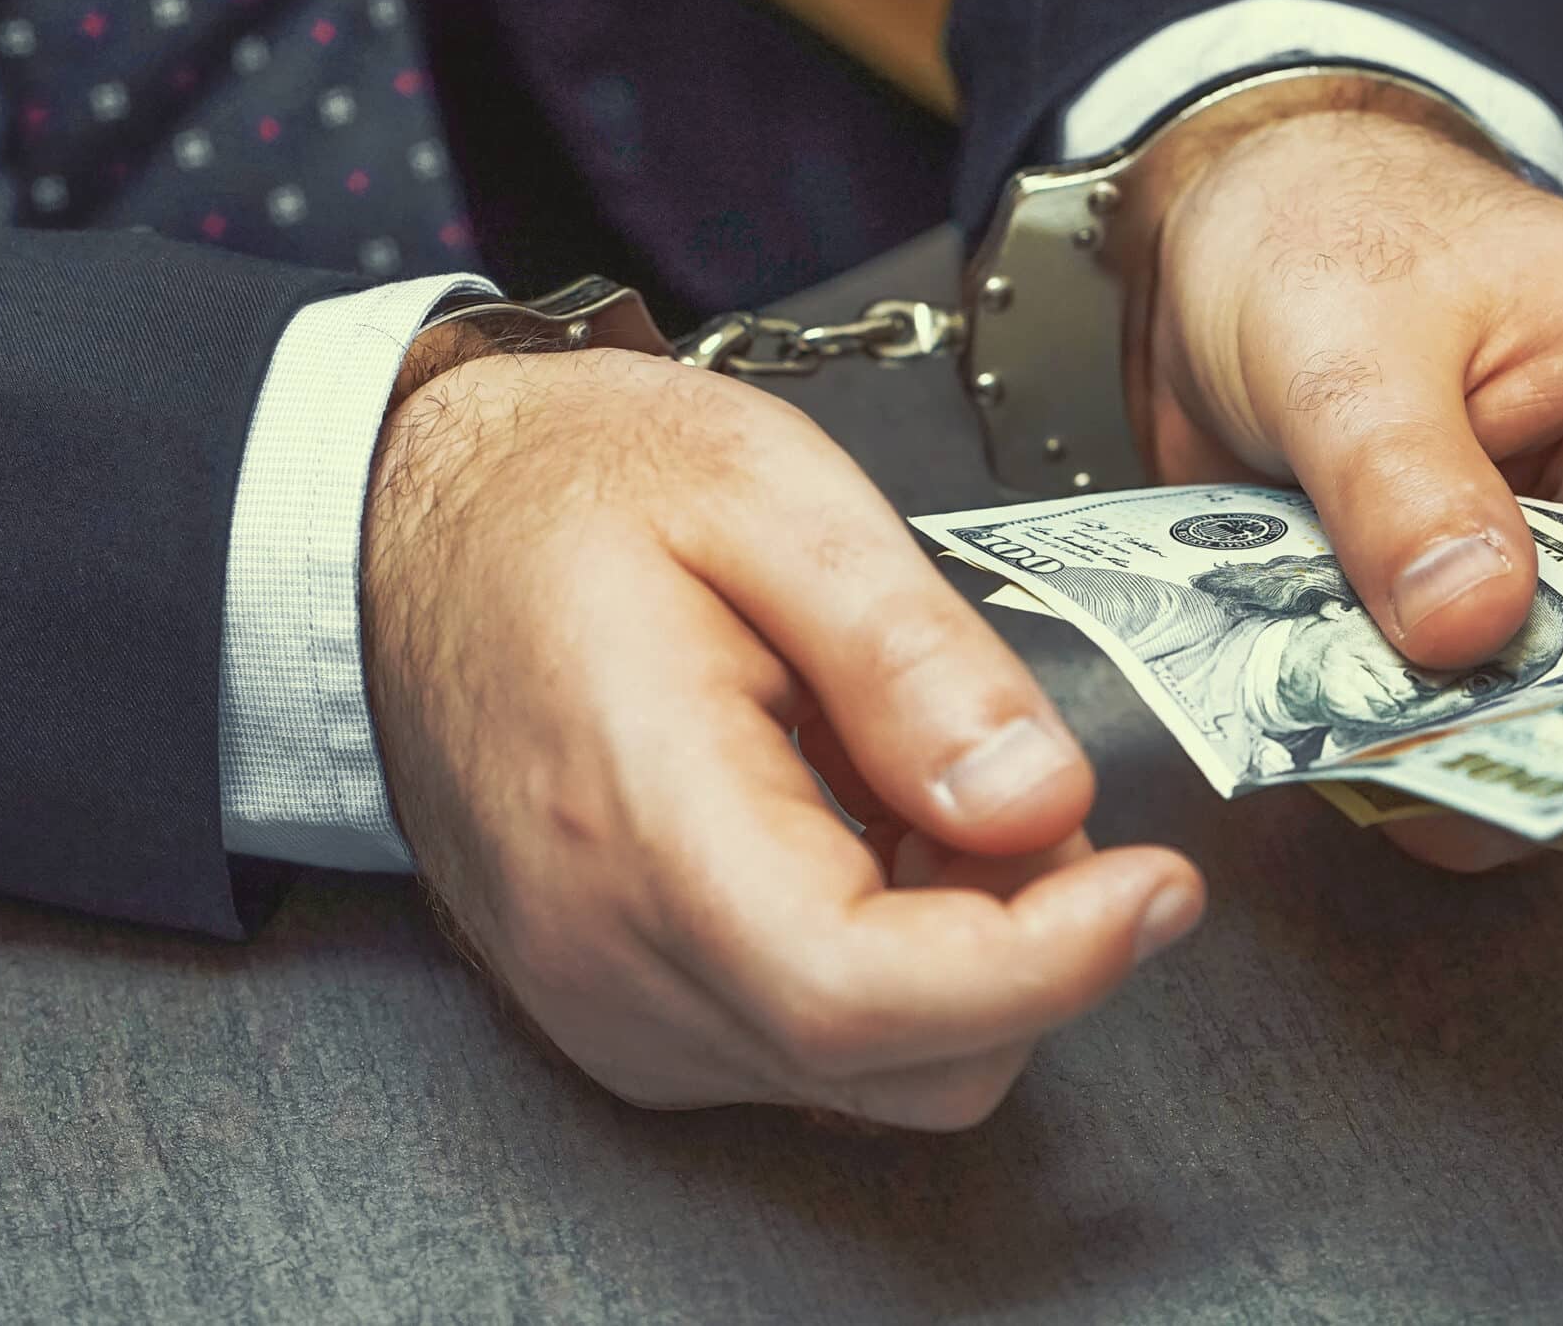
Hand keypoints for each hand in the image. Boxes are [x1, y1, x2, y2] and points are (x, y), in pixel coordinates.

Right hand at [362, 346, 1203, 1127]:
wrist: (408, 521)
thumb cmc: (568, 489)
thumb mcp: (767, 497)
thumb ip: (913, 657)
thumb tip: (1041, 799)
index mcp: (642, 821)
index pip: (867, 992)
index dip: (1047, 963)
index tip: (1155, 885)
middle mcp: (612, 956)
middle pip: (898, 1062)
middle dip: (1031, 948)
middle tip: (1029, 781)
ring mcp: (609, 999)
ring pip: (871, 1073)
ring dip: (964, 956)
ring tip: (921, 774)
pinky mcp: (621, 1007)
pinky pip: (807, 1046)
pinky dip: (892, 964)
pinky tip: (865, 824)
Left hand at [1127, 85, 1562, 872]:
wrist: (1213, 251)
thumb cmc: (1325, 236)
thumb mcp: (1351, 346)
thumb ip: (1407, 484)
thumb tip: (1470, 626)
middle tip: (1561, 787)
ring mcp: (1555, 597)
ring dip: (1513, 775)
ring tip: (1426, 786)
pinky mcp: (1457, 653)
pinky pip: (1469, 748)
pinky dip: (1421, 773)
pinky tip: (1358, 769)